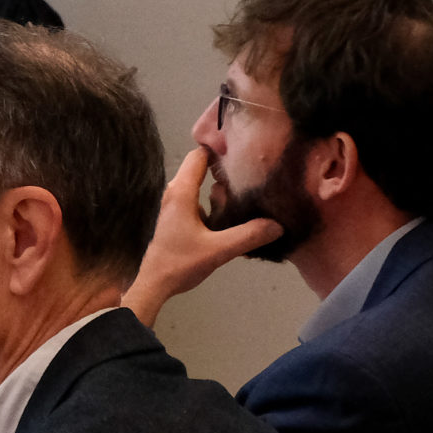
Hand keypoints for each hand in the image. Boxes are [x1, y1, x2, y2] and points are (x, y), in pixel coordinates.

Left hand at [122, 146, 281, 326]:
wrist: (154, 283)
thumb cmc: (180, 263)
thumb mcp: (218, 250)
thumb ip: (248, 236)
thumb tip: (277, 224)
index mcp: (181, 192)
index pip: (199, 156)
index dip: (219, 149)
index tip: (244, 150)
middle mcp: (174, 193)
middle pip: (201, 169)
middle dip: (225, 170)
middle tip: (254, 174)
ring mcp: (173, 206)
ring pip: (200, 187)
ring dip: (221, 190)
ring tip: (249, 193)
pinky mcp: (175, 218)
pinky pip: (197, 201)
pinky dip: (213, 204)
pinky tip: (232, 215)